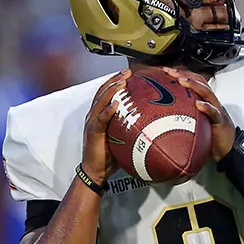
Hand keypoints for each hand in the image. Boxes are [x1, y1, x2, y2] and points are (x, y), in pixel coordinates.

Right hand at [82, 69, 130, 183]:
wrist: (95, 171)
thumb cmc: (109, 155)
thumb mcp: (122, 137)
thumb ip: (130, 126)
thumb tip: (151, 122)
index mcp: (99, 114)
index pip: (106, 92)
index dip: (116, 81)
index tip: (128, 73)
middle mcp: (93, 115)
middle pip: (103, 92)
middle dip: (115, 80)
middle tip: (127, 72)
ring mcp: (92, 122)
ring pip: (101, 101)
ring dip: (112, 90)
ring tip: (122, 82)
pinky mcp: (93, 132)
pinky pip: (100, 119)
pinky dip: (108, 111)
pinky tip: (115, 104)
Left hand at [163, 68, 235, 160]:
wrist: (228, 147)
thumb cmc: (211, 133)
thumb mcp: (194, 120)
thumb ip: (184, 113)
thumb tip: (162, 112)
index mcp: (204, 99)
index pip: (194, 81)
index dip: (181, 73)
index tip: (165, 70)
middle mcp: (211, 101)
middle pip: (199, 82)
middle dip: (184, 74)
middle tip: (170, 71)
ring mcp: (216, 109)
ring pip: (207, 92)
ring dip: (193, 85)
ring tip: (181, 81)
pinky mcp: (220, 121)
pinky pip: (214, 112)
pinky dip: (207, 107)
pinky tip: (198, 104)